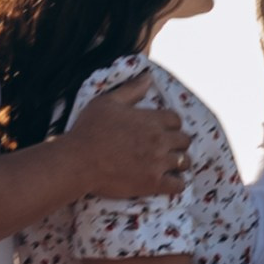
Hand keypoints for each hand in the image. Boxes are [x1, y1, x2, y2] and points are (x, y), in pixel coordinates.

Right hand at [67, 69, 186, 199]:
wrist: (78, 162)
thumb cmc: (89, 130)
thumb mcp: (107, 101)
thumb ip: (131, 90)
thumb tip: (149, 77)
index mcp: (151, 119)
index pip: (176, 120)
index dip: (171, 125)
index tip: (164, 130)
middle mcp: (159, 140)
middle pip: (184, 141)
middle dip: (178, 144)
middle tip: (168, 149)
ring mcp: (158, 163)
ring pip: (185, 162)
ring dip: (180, 163)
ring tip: (171, 166)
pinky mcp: (153, 183)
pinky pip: (178, 185)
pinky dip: (177, 184)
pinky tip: (170, 183)